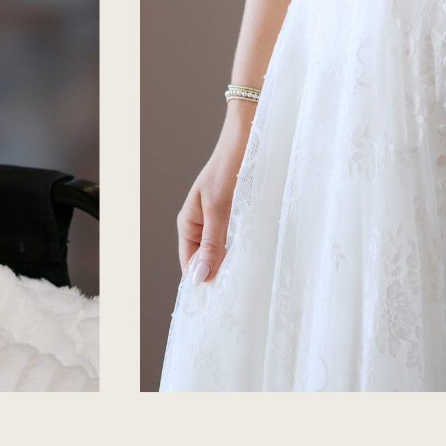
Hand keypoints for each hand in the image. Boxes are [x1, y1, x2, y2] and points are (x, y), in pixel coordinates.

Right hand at [176, 102, 253, 283]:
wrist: (249, 136)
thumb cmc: (230, 167)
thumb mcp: (219, 207)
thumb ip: (212, 243)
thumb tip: (198, 279)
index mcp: (189, 223)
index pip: (189, 265)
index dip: (200, 285)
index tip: (216, 308)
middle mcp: (202, 225)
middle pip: (206, 262)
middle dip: (219, 278)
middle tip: (236, 301)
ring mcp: (220, 222)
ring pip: (224, 254)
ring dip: (234, 265)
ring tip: (248, 284)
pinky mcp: (238, 217)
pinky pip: (237, 242)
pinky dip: (244, 252)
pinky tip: (257, 261)